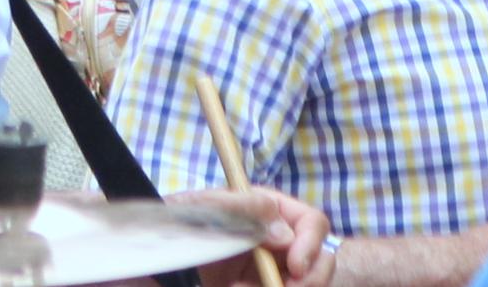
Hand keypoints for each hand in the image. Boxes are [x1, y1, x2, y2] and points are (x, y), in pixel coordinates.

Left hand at [173, 184, 329, 284]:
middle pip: (321, 261)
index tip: (295, 267)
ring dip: (283, 286)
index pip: (313, 222)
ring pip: (309, 282)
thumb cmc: (183, 223)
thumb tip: (285, 232)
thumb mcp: (203, 208)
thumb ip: (242, 209)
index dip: (311, 244)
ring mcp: (277, 267)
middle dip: (309, 279)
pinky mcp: (268, 282)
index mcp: (271, 211)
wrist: (166, 255)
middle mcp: (281, 239)